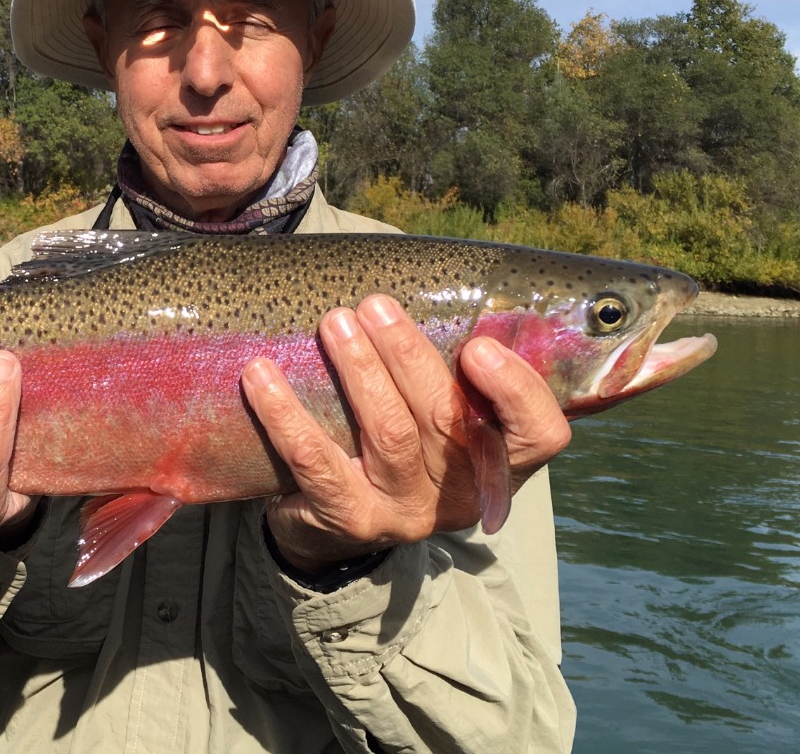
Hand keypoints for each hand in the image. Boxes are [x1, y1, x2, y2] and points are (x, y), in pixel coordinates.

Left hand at [242, 294, 570, 575]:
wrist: (334, 521)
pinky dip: (286, 414)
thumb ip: (447, 367)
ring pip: (387, 432)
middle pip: (443, 418)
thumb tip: (430, 279)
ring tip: (333, 322)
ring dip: (358, 370)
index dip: (517, 392)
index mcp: (495, 462)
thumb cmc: (395, 439)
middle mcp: (457, 493)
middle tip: (375, 304)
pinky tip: (261, 376)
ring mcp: (404, 511)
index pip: (538, 434)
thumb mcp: (434, 414)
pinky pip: (315, 461)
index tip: (478, 347)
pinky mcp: (349, 518)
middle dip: (408, 353)